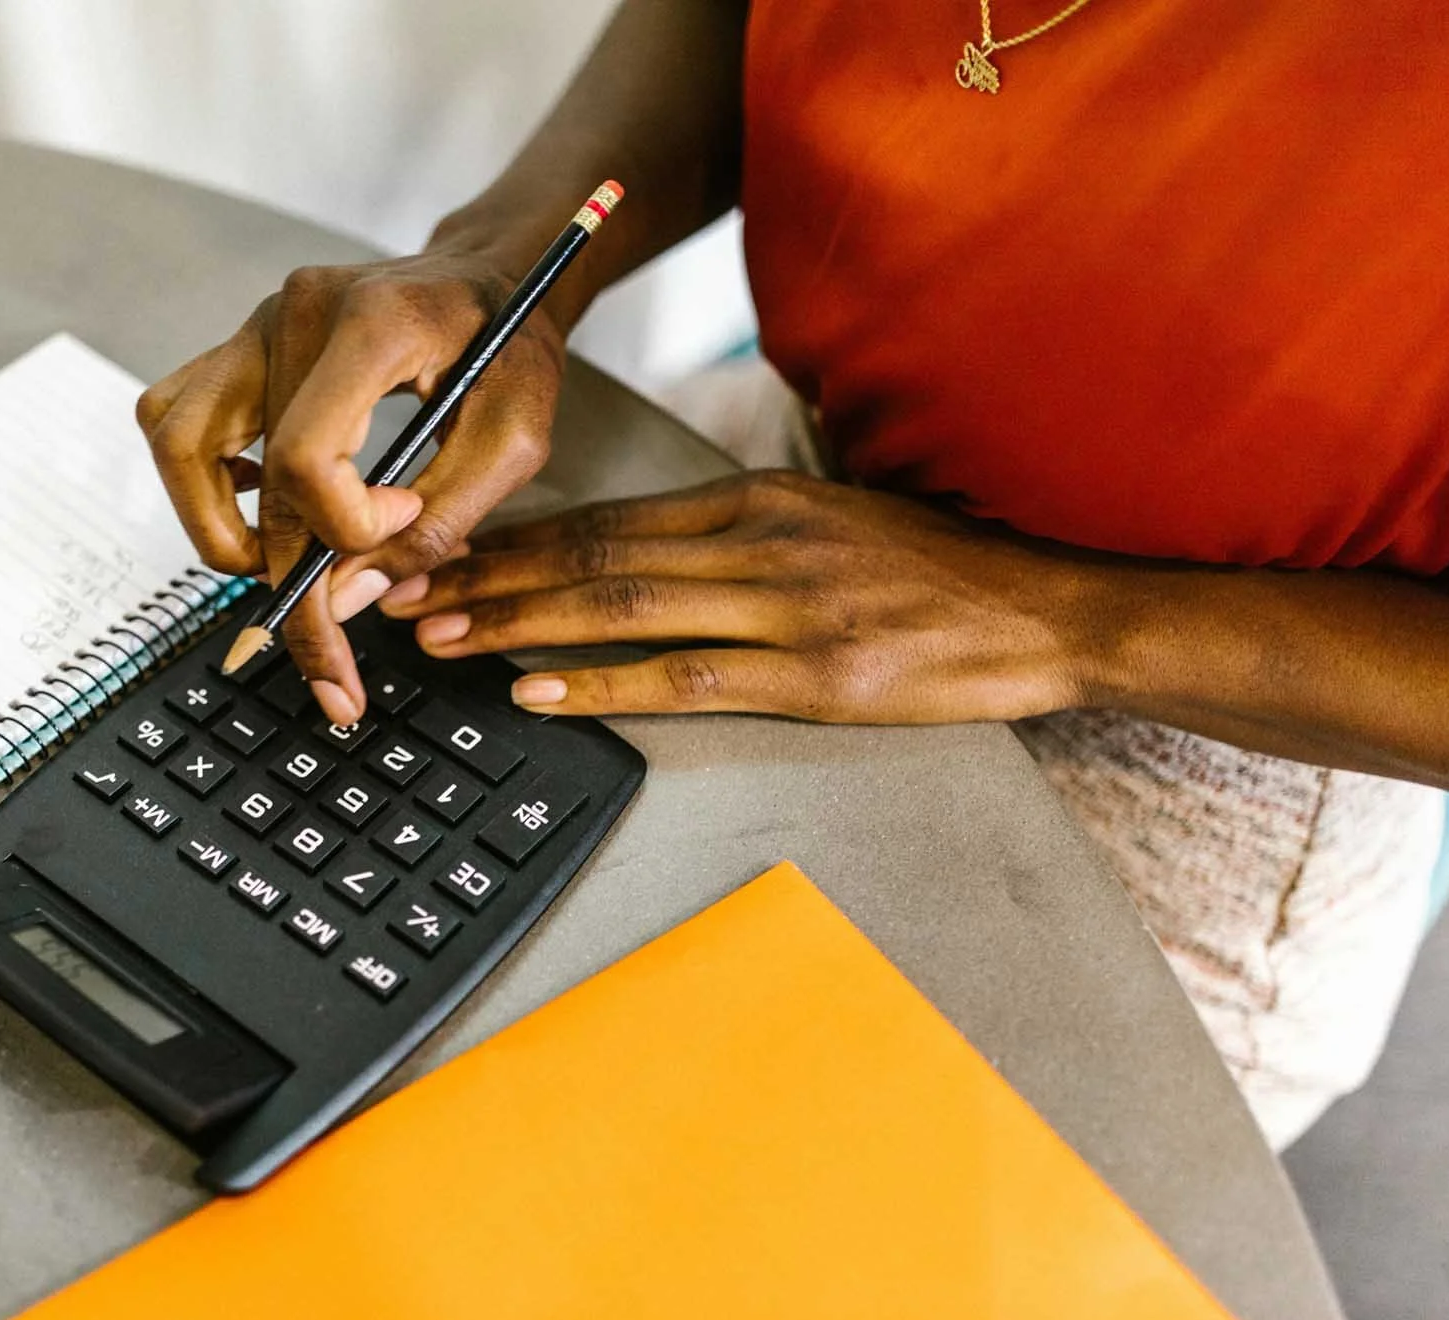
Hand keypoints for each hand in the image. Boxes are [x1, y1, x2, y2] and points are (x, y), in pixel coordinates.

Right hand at [135, 250, 564, 723]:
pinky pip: (174, 418)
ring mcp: (256, 324)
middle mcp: (295, 314)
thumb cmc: (509, 346)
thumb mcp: (514, 440)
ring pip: (178, 443)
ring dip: (216, 529)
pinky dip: (201, 480)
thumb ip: (439, 523)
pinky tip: (260, 505)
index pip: (306, 456)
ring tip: (277, 575)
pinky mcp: (240, 344)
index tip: (399, 524)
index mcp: (371, 326)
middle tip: (330, 665)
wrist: (491, 275)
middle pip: (255, 477)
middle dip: (291, 588)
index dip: (343, 525)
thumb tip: (348, 600)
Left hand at [378, 471, 1098, 721]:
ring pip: (624, 609)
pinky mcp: (818, 678)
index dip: (512, 539)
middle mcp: (762, 541)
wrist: (1046, 612)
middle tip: (402, 596)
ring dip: (519, 626)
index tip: (440, 555)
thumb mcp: (828, 518)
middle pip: (594, 557)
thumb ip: (735, 530)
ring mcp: (789, 608)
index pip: (606, 517)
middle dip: (486, 578)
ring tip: (442, 640)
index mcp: (757, 499)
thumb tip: (636, 551)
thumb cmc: (932, 570)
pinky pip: (689, 679)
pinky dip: (604, 685)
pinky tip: (539, 692)